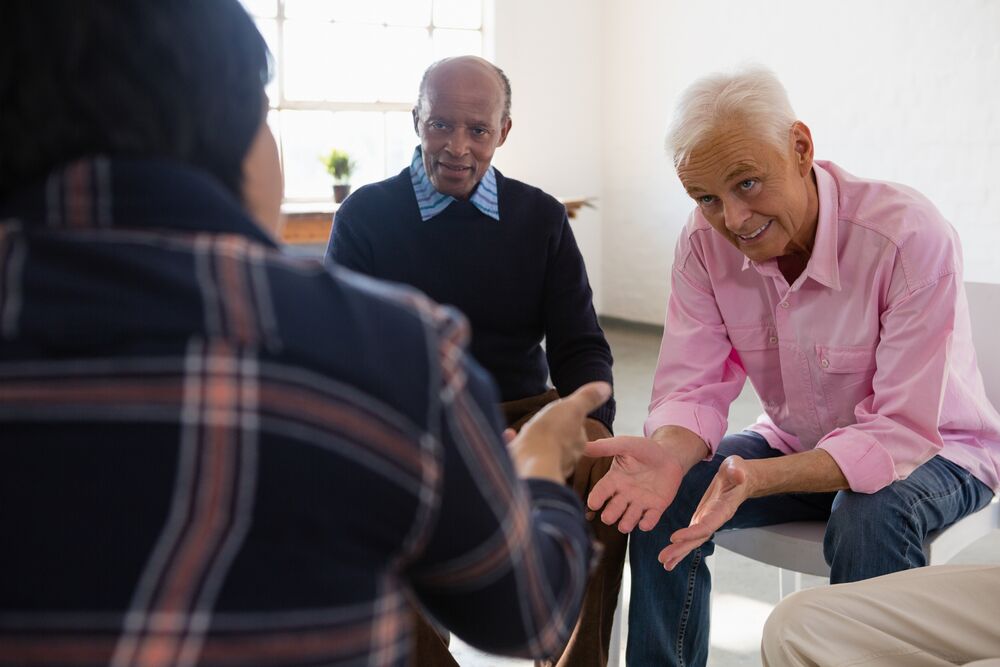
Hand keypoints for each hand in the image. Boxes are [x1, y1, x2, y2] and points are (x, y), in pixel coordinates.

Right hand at [508, 382, 611, 482]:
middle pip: (558, 441)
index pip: (575, 430)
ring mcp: (544, 465)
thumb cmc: (552, 434)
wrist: (529, 461)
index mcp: (576, 444)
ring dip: (532, 439)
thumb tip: (606, 388)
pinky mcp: (526, 470)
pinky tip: (508, 434)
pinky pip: (520, 454)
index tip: (559, 413)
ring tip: (524, 430)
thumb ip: (587, 398)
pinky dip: (514, 444)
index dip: (567, 420)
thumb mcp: (572, 408)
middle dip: (549, 432)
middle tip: (541, 422)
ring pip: (539, 449)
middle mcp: (564, 459)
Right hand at [582, 436, 686, 532]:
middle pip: (613, 510)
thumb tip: (582, 445)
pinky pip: (650, 519)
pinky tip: (644, 525)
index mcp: (614, 480)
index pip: (601, 492)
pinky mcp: (656, 507)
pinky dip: (647, 524)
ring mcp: (640, 502)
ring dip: (626, 523)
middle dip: (610, 515)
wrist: (670, 454)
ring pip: (629, 518)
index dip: (596, 499)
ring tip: (624, 525)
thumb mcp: (625, 445)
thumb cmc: (645, 449)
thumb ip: (606, 447)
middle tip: (608, 518)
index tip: (593, 504)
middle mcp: (624, 494)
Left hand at [659, 455, 751, 569]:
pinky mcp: (701, 518)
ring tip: (665, 563)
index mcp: (722, 510)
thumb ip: (737, 471)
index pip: (706, 525)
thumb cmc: (738, 471)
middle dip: (681, 549)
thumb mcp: (738, 466)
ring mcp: (707, 520)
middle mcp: (714, 519)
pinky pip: (690, 535)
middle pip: (697, 539)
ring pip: (692, 540)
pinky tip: (669, 556)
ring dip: (678, 552)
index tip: (674, 538)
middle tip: (664, 559)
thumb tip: (739, 475)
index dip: (691, 533)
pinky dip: (679, 546)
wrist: (739, 476)